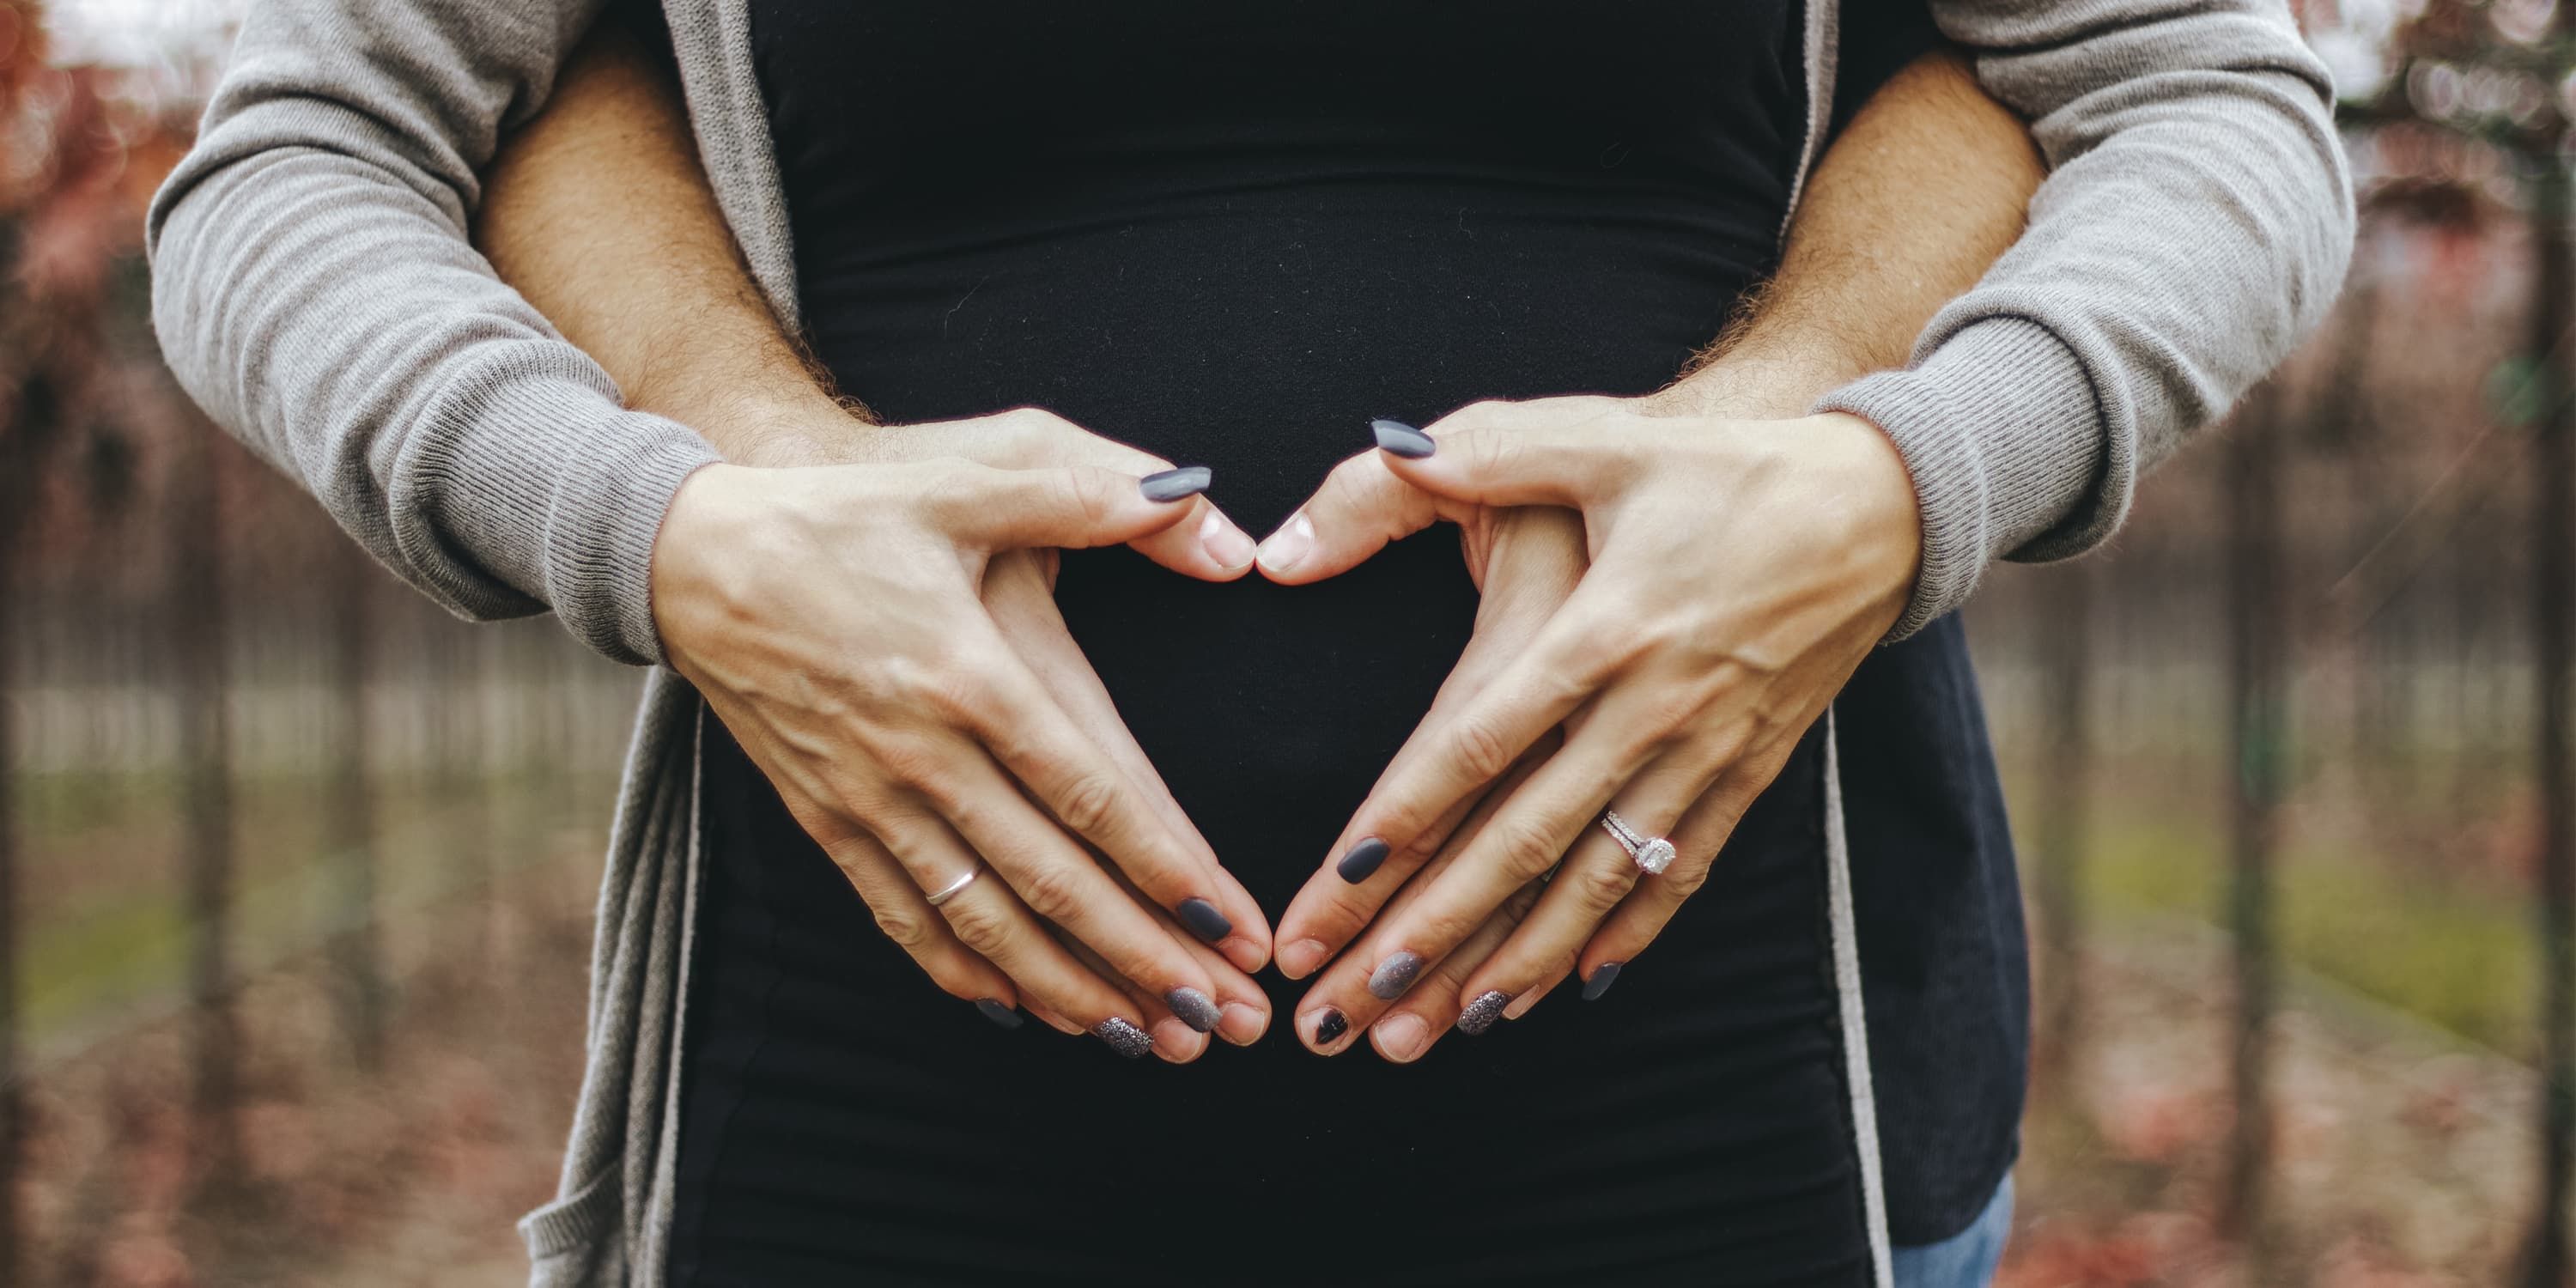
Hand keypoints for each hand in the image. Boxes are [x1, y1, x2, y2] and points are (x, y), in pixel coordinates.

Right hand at [651, 407, 1271, 1060]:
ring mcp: (869, 798)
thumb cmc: (847, 510)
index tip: (1233, 929)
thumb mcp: (973, 472)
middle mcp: (921, 754)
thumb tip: (1213, 525)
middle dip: (1144, 961)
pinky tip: (1023, 1012)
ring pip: (983, 922)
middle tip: (1222, 1021)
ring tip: (1146, 1038)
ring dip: (1069, 989)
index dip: (1168, 871)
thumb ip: (1097, 492)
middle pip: (1051, 883)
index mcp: (969, 673)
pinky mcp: (826, 820)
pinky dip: (967, 975)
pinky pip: (904, 919)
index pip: (1091, 795)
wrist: (691, 553)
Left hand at [1261, 397, 1919, 1055]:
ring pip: (1596, 879)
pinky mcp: (1751, 770)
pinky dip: (1623, 934)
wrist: (1885, 500)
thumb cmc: (1722, 463)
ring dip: (1515, 962)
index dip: (1400, 821)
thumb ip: (1469, 457)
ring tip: (1438, 1029)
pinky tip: (1571, 985)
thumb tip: (1361, 475)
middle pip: (1522, 841)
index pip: (1477, 745)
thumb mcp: (1596, 437)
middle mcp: (1653, 706)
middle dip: (1430, 932)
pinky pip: (1678, 873)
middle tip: (1351, 1008)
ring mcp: (1706, 750)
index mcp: (1604, 628)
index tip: (1332, 891)